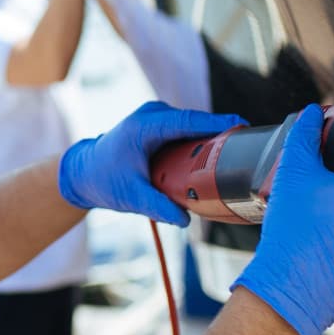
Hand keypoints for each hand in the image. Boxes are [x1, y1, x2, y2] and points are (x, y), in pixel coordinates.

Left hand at [58, 100, 245, 225]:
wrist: (85, 172)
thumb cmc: (104, 179)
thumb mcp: (130, 195)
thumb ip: (156, 206)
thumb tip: (184, 219)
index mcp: (146, 125)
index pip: (189, 121)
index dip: (217, 122)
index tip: (242, 124)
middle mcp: (154, 115)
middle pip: (196, 123)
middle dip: (222, 133)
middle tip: (248, 148)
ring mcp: (159, 119)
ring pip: (194, 128)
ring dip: (212, 140)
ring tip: (238, 154)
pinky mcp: (162, 127)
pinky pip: (188, 133)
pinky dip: (201, 144)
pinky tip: (217, 158)